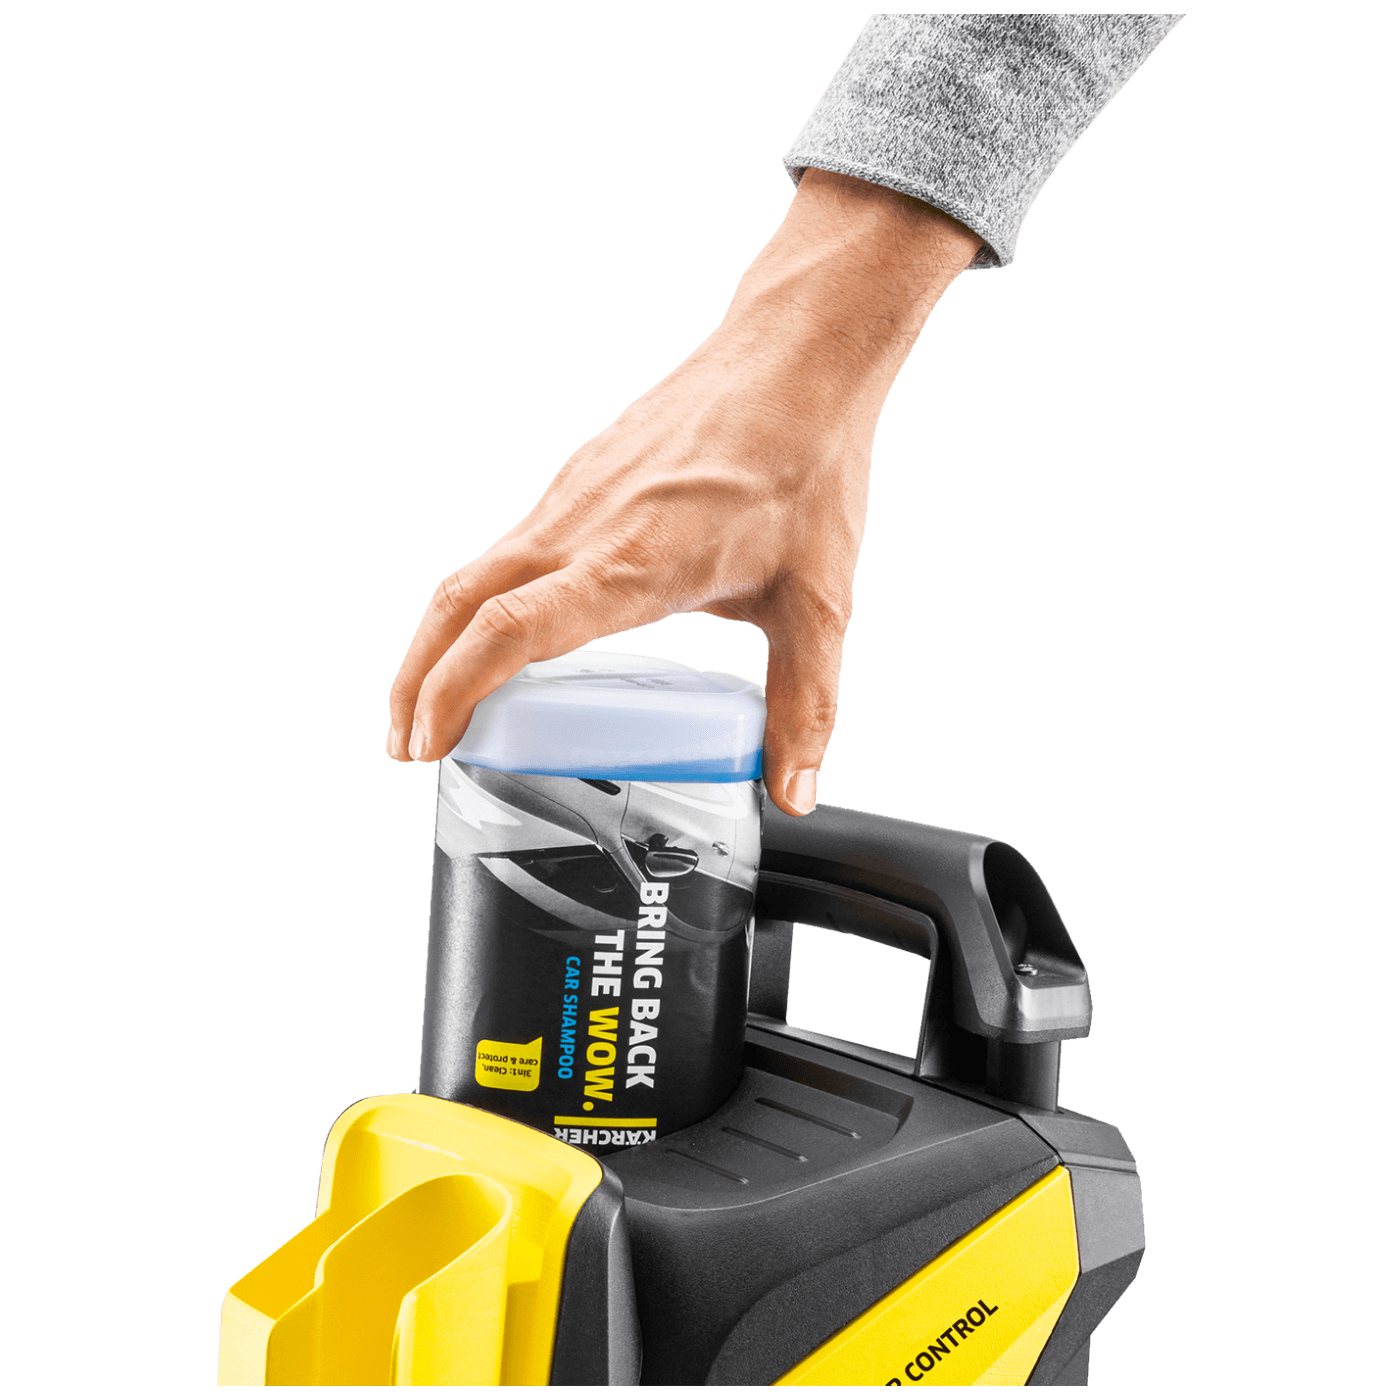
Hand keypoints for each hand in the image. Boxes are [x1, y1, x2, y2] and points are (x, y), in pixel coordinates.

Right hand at [387, 170, 981, 815]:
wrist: (798, 357)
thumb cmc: (805, 465)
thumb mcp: (816, 603)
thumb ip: (803, 705)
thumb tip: (793, 789)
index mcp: (633, 560)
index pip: (511, 626)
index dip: (454, 688)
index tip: (426, 743)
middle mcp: (584, 524)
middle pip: (460, 602)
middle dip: (418, 678)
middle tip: (413, 744)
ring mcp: (575, 496)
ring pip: (476, 572)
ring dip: (443, 639)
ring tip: (446, 703)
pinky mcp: (582, 481)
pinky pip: (511, 549)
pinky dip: (484, 603)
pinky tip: (511, 638)